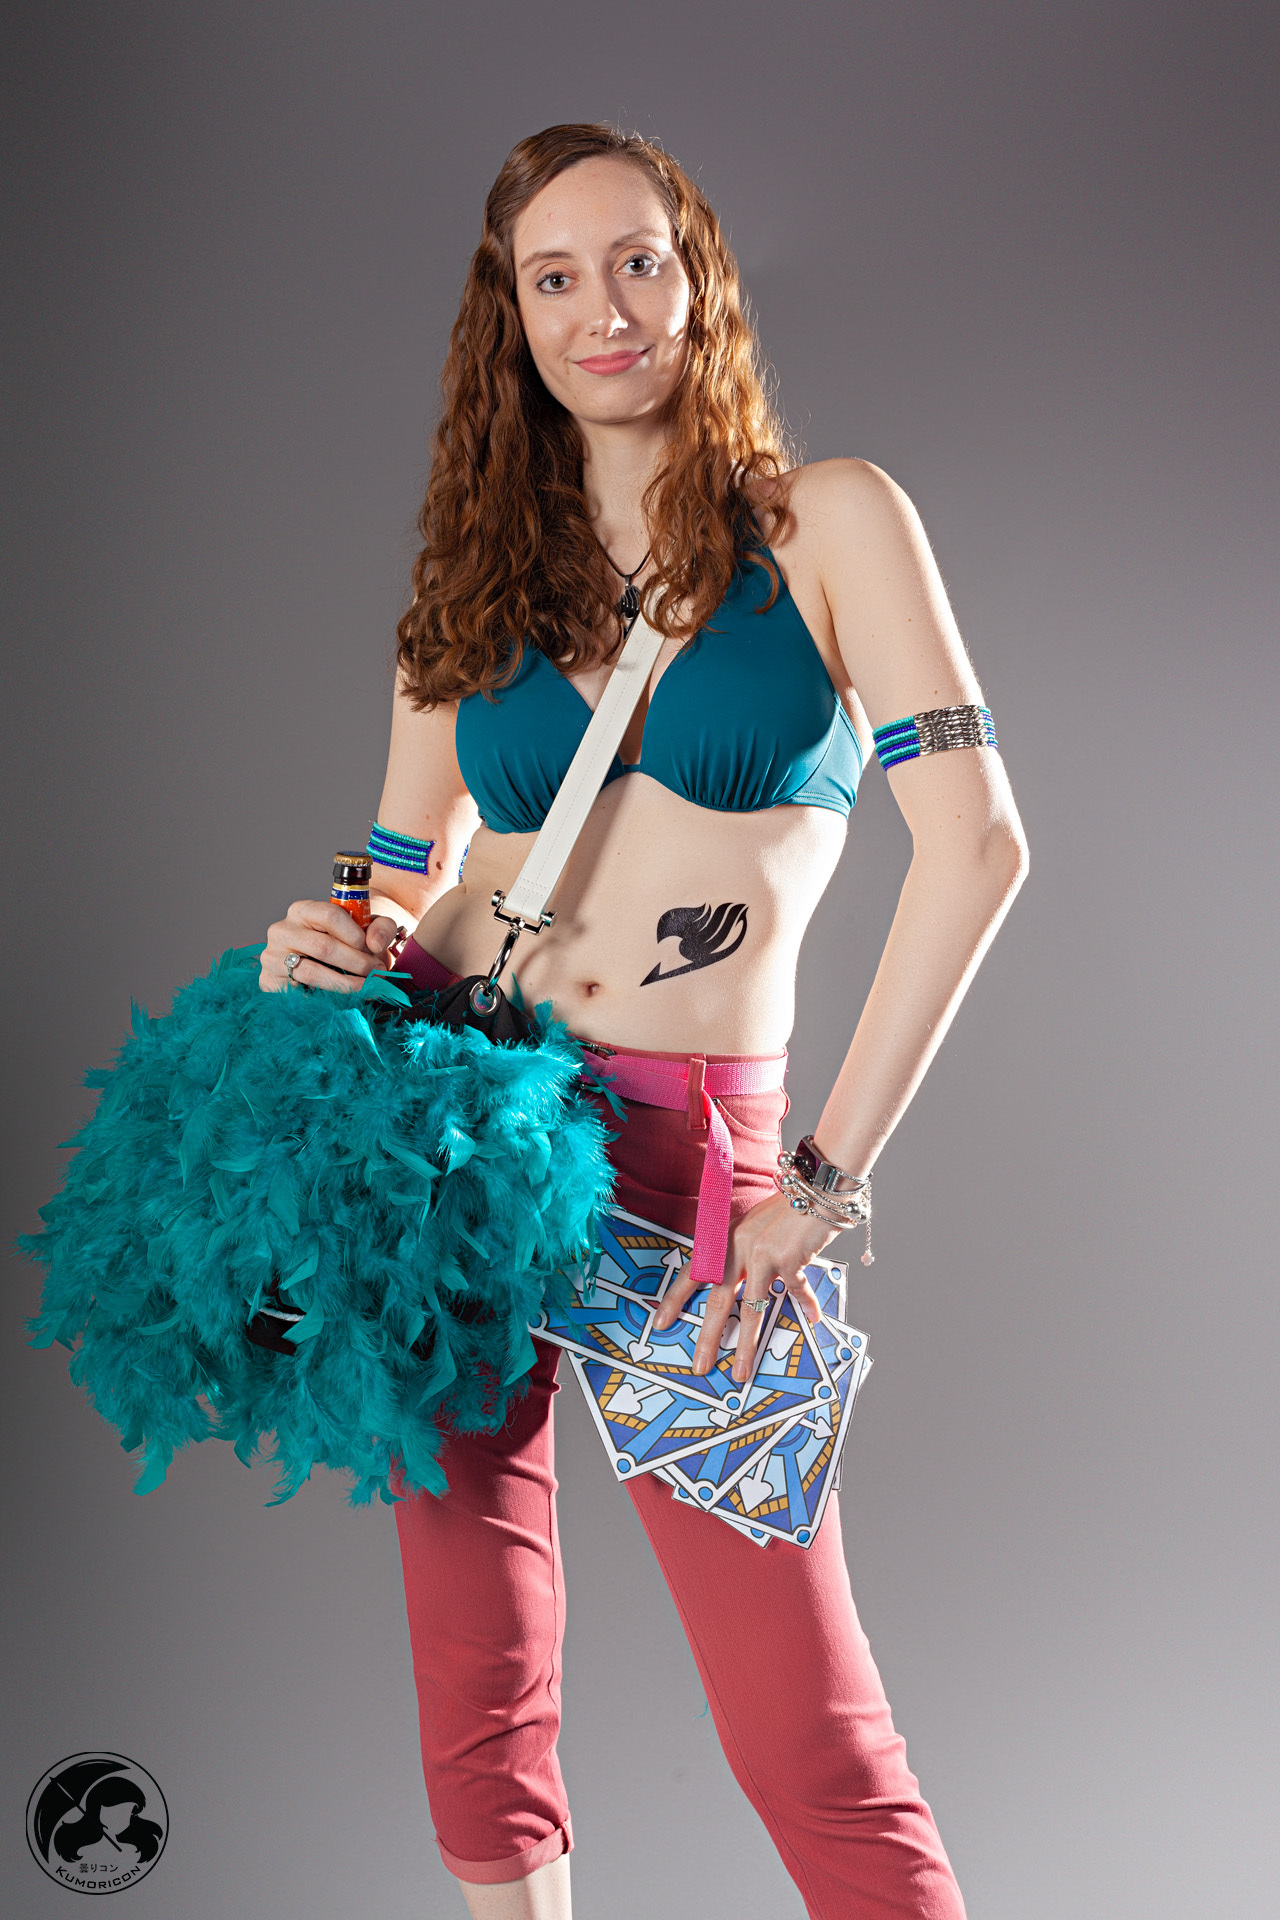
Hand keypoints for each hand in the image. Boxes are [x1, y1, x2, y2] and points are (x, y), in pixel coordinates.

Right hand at [259, 900, 402, 992]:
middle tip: (378, 974)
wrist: (326, 964)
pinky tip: (344, 1002)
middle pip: (324, 946)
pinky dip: (326, 1000)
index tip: (373, 950)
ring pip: (313, 973)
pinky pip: (300, 995)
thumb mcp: (368, 929)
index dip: (355, 935)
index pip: (330, 915)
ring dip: (346, 984)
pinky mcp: (269, 982)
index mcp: (303, 910)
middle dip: (357, 963)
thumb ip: (381, 927)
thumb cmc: (348, 942)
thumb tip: (374, 944)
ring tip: (368, 989)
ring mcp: (272, 956)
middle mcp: (282, 930)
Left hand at [651, 1190, 840, 1383]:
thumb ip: (744, 1253)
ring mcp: (763, 1254)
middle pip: (718, 1299)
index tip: (660, 1323)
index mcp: (725, 1238)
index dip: (676, 1298)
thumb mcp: (754, 1226)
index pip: (694, 1272)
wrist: (815, 1187)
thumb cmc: (786, 1208)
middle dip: (708, 1336)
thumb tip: (742, 1286)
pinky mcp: (789, 1260)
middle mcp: (739, 1247)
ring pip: (752, 1308)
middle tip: (700, 1365)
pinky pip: (795, 1292)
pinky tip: (812, 1317)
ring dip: (747, 1344)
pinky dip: (806, 1304)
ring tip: (742, 1370)